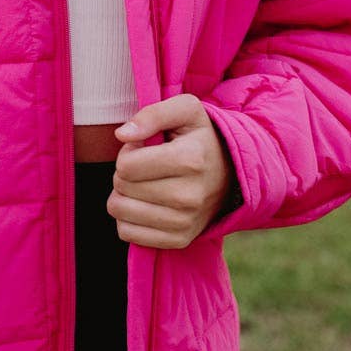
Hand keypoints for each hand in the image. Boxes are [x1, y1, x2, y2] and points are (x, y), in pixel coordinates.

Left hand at [109, 93, 238, 249]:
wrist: (231, 174)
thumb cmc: (199, 138)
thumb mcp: (185, 110)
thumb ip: (152, 114)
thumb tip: (122, 134)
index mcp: (190, 160)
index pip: (126, 165)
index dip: (127, 153)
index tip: (144, 149)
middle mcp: (190, 196)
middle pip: (121, 187)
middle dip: (124, 174)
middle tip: (145, 168)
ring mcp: (185, 222)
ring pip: (120, 212)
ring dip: (123, 195)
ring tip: (144, 184)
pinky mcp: (179, 240)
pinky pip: (127, 233)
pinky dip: (128, 218)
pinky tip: (144, 205)